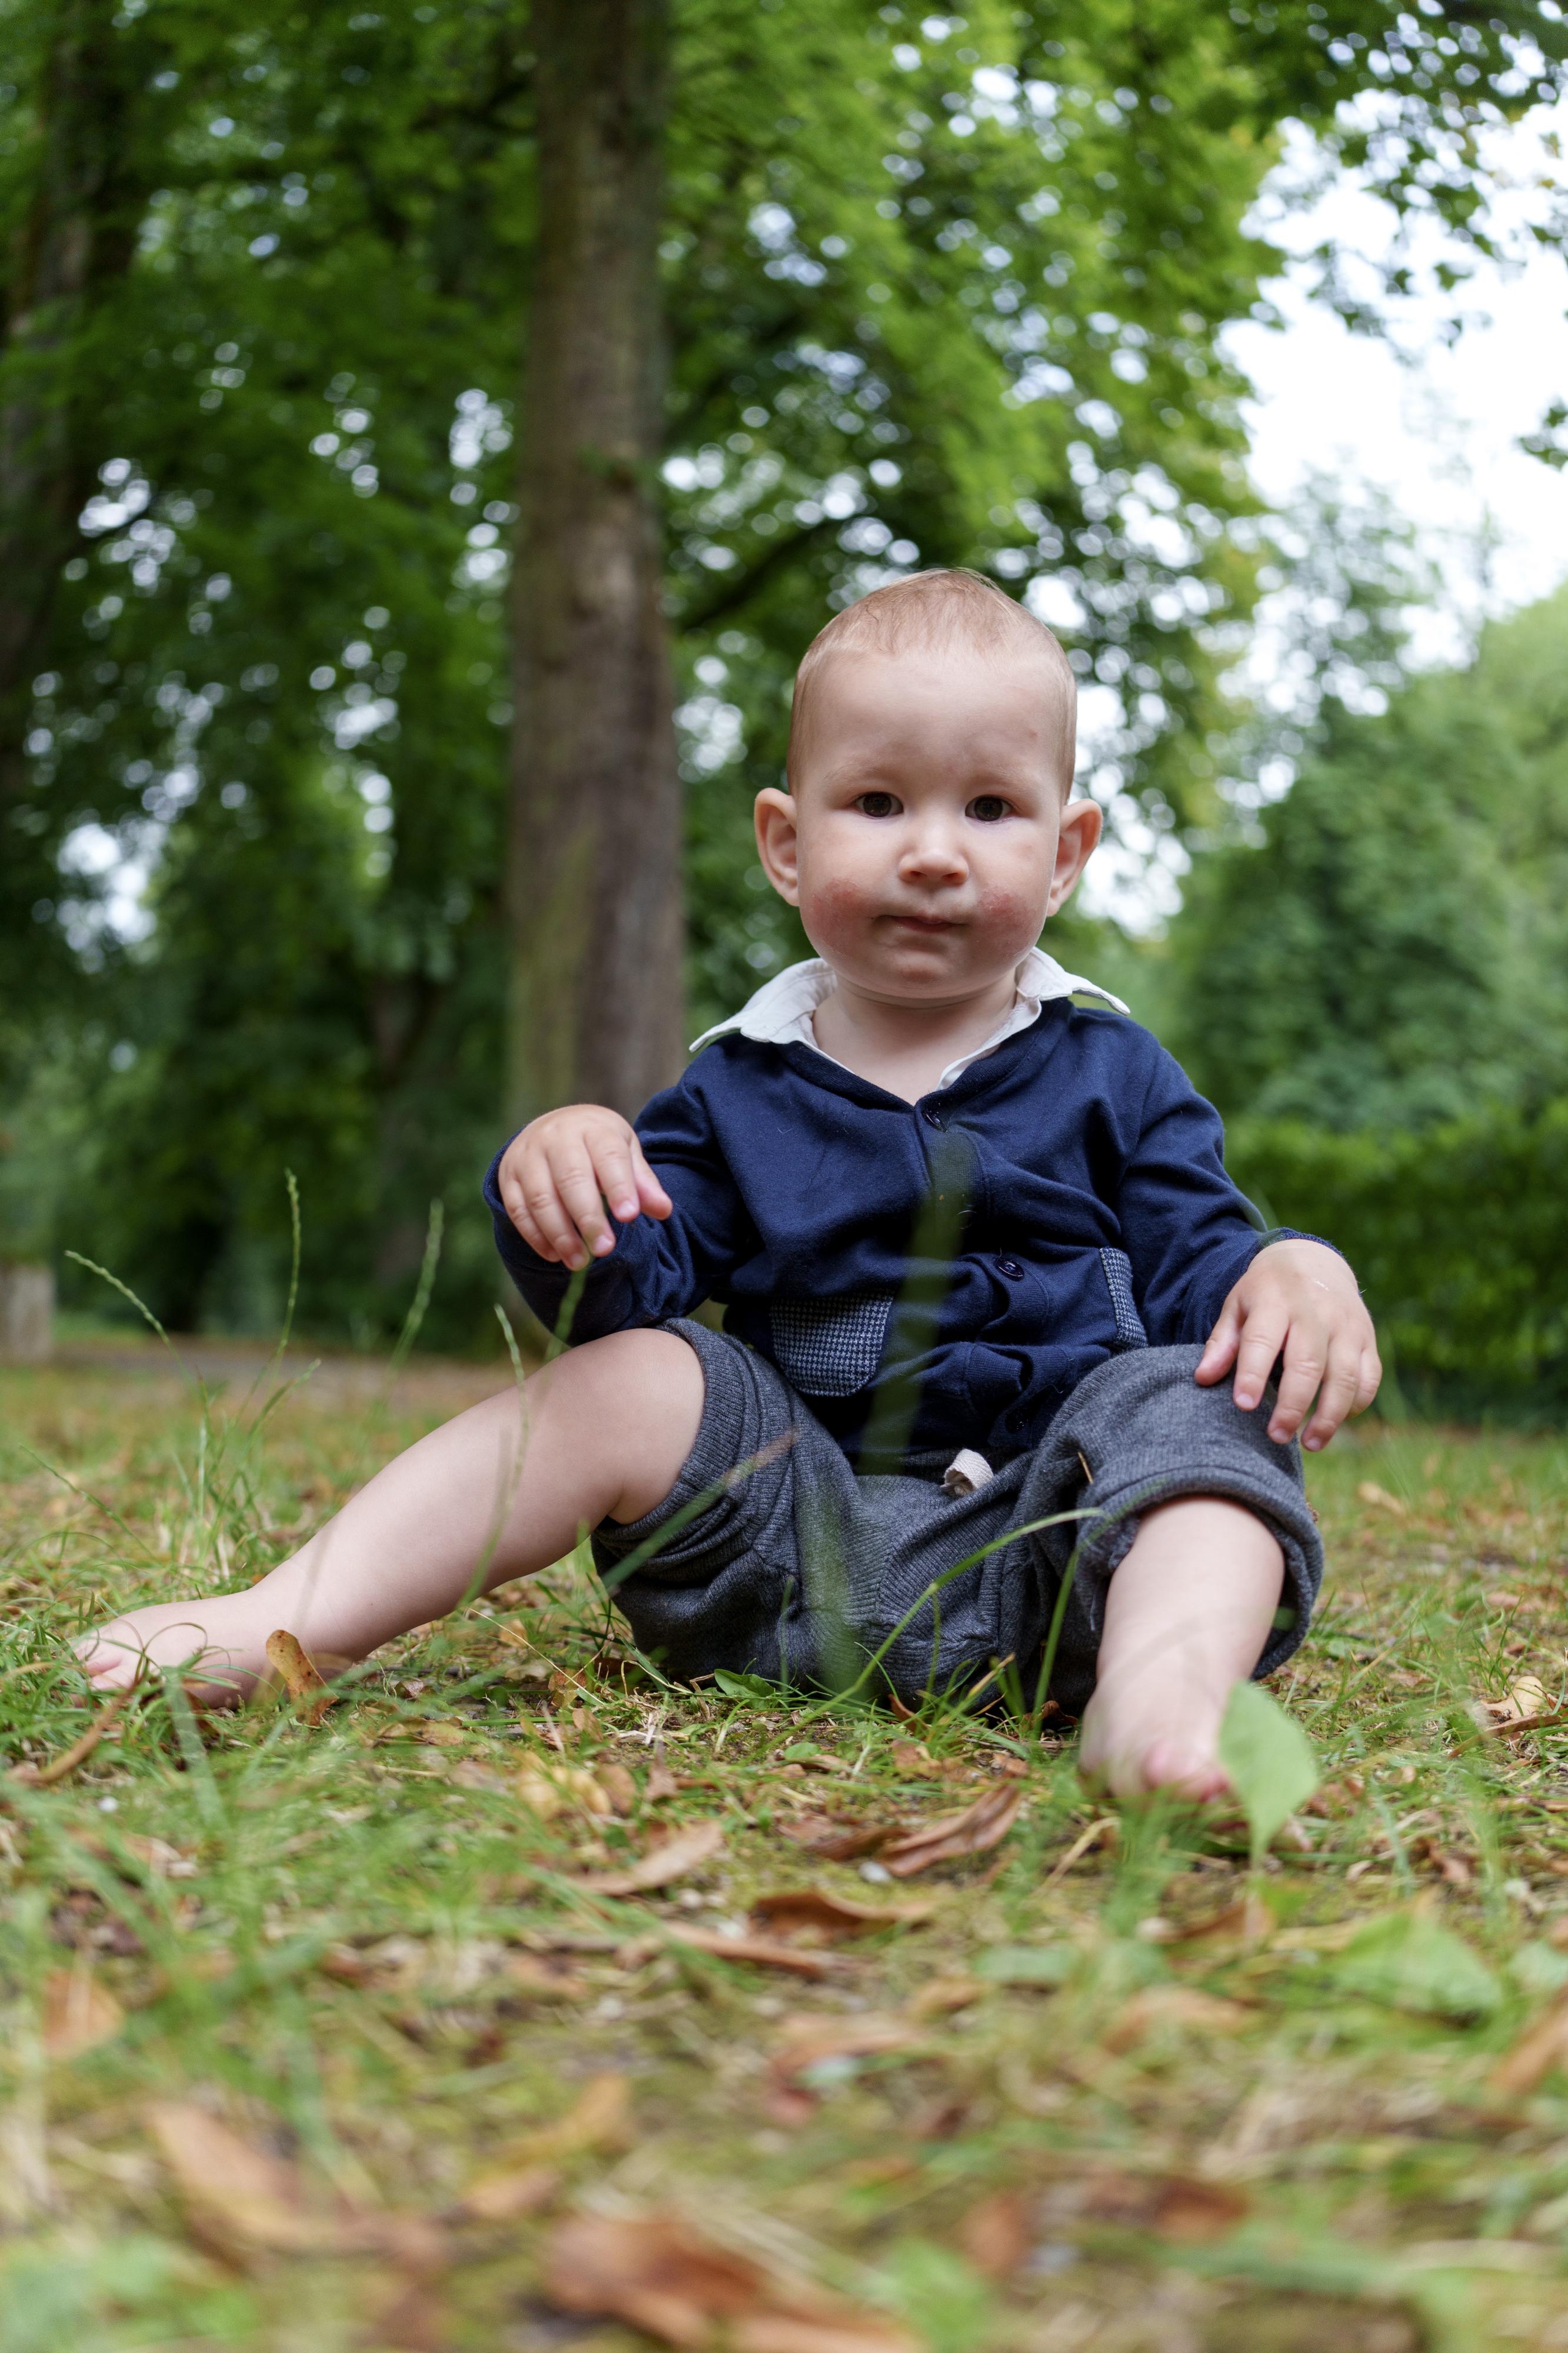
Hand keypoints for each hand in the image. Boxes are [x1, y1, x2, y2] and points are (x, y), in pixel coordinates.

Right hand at [496, 1105, 672, 1268]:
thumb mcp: (625, 1153)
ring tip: (580, 1262)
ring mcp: (527, 1156)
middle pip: (571, 1178)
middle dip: (588, 1218)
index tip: (629, 1216)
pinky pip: (518, 1210)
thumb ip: (643, 1183)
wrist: (554, 1127)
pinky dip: (536, 1237)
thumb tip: (663, 1210)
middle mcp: (556, 1137)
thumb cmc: (598, 1147)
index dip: (619, 1186)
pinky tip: (555, 1255)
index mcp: (593, 1127)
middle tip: (605, 1250)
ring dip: (560, 1234)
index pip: (608, 1155)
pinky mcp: (508, 1177)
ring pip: (541, 1198)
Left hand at [1195, 1238, 1379, 1450]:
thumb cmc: (1267, 1293)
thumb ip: (1222, 1343)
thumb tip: (1203, 1379)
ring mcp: (1347, 1325)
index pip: (1262, 1339)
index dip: (1252, 1374)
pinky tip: (1334, 1421)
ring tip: (1310, 1443)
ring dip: (1329, 1415)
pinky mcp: (1367, 1339)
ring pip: (1344, 1376)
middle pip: (1308, 1364)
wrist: (1315, 1260)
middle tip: (1276, 1436)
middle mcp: (1315, 1312)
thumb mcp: (1237, 1306)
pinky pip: (1368, 1377)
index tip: (1243, 1405)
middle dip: (1293, 1405)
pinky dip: (1354, 1404)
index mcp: (1275, 1301)